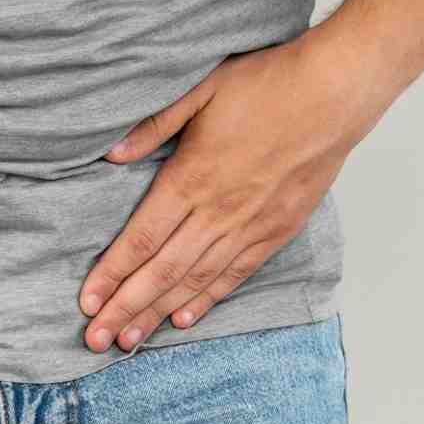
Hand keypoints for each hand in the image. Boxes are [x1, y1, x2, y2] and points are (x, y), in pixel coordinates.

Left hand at [79, 31, 387, 351]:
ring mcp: (250, 224)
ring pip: (196, 280)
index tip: (87, 302)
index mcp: (193, 177)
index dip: (112, 273)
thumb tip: (112, 153)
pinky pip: (235, 273)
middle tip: (97, 339)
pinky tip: (182, 318)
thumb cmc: (269, 83)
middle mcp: (219, 210)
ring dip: (158, 312)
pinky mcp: (277, 229)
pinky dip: (207, 298)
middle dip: (126, 308)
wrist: (336, 93)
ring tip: (129, 340)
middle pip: (163, 270)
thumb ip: (154, 125)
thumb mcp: (201, 88)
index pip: (142, 237)